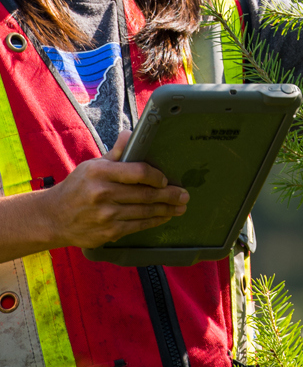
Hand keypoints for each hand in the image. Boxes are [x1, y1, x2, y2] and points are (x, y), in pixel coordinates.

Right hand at [44, 130, 189, 248]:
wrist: (54, 217)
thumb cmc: (77, 187)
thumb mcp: (92, 165)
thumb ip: (115, 153)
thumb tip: (131, 134)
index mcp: (100, 173)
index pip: (137, 172)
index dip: (155, 176)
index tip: (165, 179)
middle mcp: (104, 194)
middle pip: (145, 194)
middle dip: (169, 195)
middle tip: (184, 195)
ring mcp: (107, 215)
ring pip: (145, 212)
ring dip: (166, 210)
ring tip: (180, 207)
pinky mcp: (109, 232)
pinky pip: (138, 226)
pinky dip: (154, 221)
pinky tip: (164, 217)